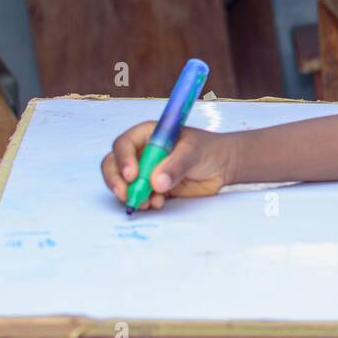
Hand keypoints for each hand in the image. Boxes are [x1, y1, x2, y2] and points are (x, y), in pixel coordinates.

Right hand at [100, 123, 230, 210]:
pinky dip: (144, 202)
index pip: (124, 145)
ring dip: (131, 195)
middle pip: (114, 165)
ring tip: (149, 202)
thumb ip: (175, 166)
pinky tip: (158, 203)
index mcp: (147, 135)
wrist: (223, 166)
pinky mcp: (153, 188)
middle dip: (116, 181)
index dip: (123, 160)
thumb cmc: (208, 149)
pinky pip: (139, 196)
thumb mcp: (193, 152)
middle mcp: (141, 152)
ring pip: (123, 184)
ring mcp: (145, 171)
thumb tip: (156, 182)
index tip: (132, 175)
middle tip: (126, 196)